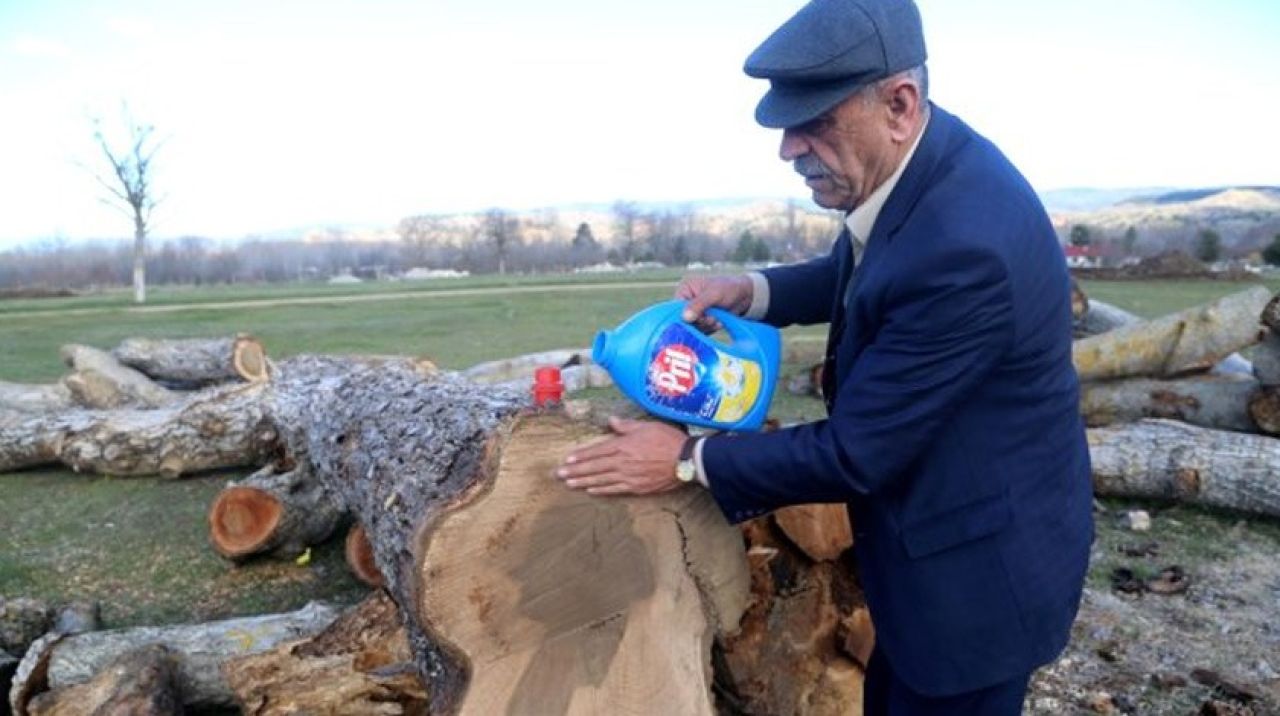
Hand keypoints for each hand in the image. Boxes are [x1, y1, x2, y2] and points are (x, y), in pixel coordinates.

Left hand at [556, 417, 687, 495]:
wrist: (686, 460)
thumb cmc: (667, 440)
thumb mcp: (646, 426)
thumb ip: (626, 426)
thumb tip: (611, 421)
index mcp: (623, 445)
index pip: (597, 451)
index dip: (581, 455)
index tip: (568, 459)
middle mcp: (622, 462)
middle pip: (594, 467)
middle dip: (575, 471)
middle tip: (559, 475)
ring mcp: (628, 476)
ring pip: (601, 479)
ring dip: (583, 481)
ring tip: (569, 484)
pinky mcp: (636, 487)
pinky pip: (614, 489)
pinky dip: (601, 490)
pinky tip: (591, 490)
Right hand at [674, 274, 752, 333]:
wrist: (745, 296)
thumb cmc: (729, 288)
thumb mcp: (714, 294)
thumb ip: (699, 304)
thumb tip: (684, 317)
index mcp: (685, 289)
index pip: (676, 307)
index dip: (687, 316)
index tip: (700, 318)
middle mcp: (686, 301)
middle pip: (684, 320)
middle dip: (700, 321)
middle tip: (713, 317)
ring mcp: (694, 312)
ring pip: (693, 327)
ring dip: (707, 325)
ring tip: (718, 318)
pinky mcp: (701, 321)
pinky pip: (700, 331)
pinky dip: (710, 328)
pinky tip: (719, 322)